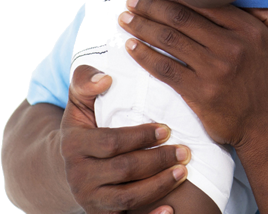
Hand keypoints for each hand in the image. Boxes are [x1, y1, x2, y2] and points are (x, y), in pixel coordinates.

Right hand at [60, 64, 185, 213]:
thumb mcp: (81, 100)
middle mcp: (78, 175)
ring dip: (160, 184)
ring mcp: (89, 197)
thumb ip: (87, 80)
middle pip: (124, 170)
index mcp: (74, 145)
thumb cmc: (87, 124)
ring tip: (184, 170)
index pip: (111, 142)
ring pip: (128, 197)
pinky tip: (170, 210)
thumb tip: (106, 77)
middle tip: (185, 150)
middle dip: (158, 160)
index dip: (141, 136)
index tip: (166, 128)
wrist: (72, 163)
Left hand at [119, 0, 267, 148]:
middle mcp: (231, 46)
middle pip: (182, 19)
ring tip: (126, 18)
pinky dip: (145, 55)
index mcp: (249, 30)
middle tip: (133, 0)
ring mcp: (214, 69)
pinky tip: (131, 47)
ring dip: (142, 26)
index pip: (206, 5)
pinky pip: (165, 68)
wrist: (267, 126)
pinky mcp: (199, 92)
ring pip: (170, 40)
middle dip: (152, 6)